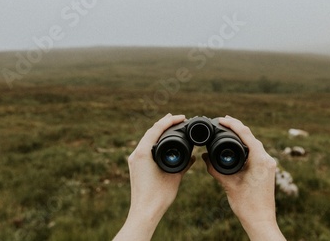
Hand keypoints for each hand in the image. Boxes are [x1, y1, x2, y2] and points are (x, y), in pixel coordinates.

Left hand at [113, 113, 195, 240]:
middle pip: (150, 131)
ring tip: (171, 126)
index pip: (156, 128)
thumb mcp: (175, 175)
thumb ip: (185, 163)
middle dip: (164, 123)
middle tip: (177, 118)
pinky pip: (145, 148)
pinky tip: (163, 142)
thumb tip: (194, 156)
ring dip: (158, 131)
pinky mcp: (136, 166)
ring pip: (146, 139)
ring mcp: (134, 160)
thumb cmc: (159, 196)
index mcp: (143, 152)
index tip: (182, 117)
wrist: (145, 212)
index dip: (170, 121)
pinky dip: (155, 142)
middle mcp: (136, 153)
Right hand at [202, 116, 285, 240]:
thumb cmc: (246, 205)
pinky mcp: (267, 169)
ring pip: (254, 143)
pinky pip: (256, 151)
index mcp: (260, 159)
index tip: (221, 119)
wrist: (260, 221)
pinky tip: (237, 144)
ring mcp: (268, 164)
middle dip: (237, 127)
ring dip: (242, 135)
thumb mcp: (228, 184)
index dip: (232, 124)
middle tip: (222, 120)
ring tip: (228, 128)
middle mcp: (267, 159)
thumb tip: (204, 157)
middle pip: (251, 136)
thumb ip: (215, 168)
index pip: (246, 134)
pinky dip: (246, 145)